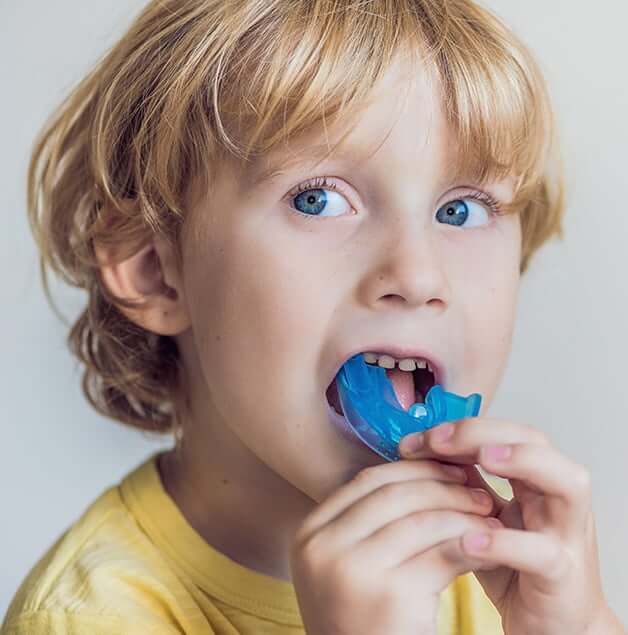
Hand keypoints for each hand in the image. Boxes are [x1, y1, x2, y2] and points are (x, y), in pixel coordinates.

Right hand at [289, 458, 505, 634]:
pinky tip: (489, 546)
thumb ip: (367, 521)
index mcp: (309, 532)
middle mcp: (322, 548)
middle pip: (394, 494)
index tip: (446, 468)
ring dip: (463, 513)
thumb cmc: (363, 618)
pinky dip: (471, 544)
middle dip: (442, 485)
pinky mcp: (390, 597)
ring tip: (490, 516)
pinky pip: (442, 554)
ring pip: (421, 520)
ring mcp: (352, 571)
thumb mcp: (347, 564)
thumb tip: (420, 467)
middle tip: (477, 488)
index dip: (412, 469)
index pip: (367, 480)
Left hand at [398, 417, 612, 634]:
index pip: (504, 432)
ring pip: (566, 482)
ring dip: (523, 462)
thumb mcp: (482, 517)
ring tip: (482, 459)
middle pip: (535, 442)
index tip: (416, 439)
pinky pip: (543, 552)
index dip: (462, 427)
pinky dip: (507, 541)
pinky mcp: (564, 577)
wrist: (550, 626)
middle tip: (439, 439)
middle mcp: (556, 498)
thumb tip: (420, 450)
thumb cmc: (513, 569)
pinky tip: (470, 538)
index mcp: (534, 480)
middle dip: (485, 432)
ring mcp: (567, 535)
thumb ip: (463, 484)